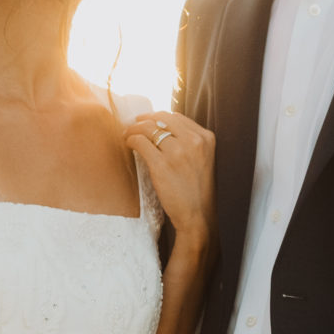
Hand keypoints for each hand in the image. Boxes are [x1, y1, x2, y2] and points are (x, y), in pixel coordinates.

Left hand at [124, 111, 215, 256]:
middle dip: (144, 119)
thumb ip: (190, 143)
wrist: (197, 215)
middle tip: (134, 125)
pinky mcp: (161, 165)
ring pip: (148, 128)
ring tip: (127, 135)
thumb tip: (163, 129)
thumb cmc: (197, 190)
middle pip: (161, 119)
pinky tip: (128, 144)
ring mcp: (177, 152)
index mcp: (206, 138)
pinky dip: (131, 140)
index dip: (159, 117)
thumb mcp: (203, 160)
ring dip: (134, 129)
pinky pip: (140, 142)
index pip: (177, 118)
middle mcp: (193, 141)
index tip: (148, 121)